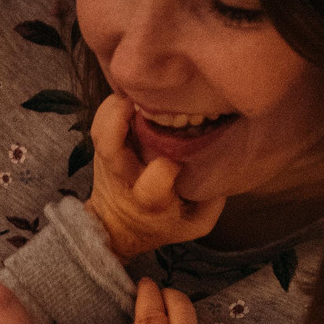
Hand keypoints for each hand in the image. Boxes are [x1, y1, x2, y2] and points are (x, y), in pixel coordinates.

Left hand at [84, 95, 224, 257]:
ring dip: (118, 106)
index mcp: (149, 199)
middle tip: (148, 100)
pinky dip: (113, 105)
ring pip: (101, 129)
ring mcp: (107, 162)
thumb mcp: (194, 224)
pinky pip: (100, 122)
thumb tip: (224, 164)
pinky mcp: (101, 150)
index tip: (184, 159)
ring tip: (142, 94)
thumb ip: (212, 202)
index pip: (156, 177)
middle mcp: (124, 177)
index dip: (170, 163)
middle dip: (123, 118)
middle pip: (110, 147)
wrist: (118, 228)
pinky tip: (134, 97)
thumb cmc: (160, 224)